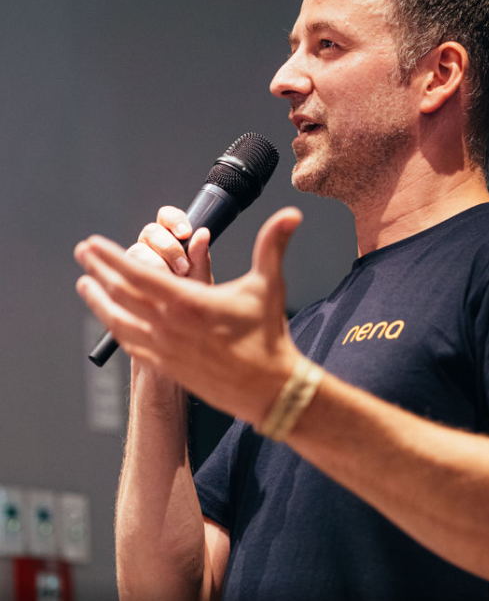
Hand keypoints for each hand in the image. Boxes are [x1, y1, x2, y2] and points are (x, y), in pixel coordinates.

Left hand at [75, 207, 303, 423]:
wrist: (268, 389)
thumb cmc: (267, 336)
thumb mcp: (269, 285)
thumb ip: (273, 245)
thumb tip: (291, 215)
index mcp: (189, 302)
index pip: (138, 273)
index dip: (111, 257)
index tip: (94, 244)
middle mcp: (169, 326)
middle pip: (120, 294)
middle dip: (98, 271)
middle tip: (82, 254)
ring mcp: (164, 348)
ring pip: (118, 321)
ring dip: (98, 300)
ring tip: (85, 285)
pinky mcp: (165, 366)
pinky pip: (130, 344)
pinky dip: (115, 327)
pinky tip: (110, 319)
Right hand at [126, 205, 212, 281]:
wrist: (184, 315)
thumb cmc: (193, 289)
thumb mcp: (200, 272)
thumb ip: (200, 253)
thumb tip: (203, 233)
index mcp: (170, 233)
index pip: (167, 215)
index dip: (175, 220)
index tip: (186, 233)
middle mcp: (151, 241)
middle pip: (151, 231)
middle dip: (169, 248)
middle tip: (183, 268)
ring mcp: (137, 255)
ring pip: (138, 250)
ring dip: (156, 265)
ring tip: (171, 281)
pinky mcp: (126, 272)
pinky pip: (129, 269)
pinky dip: (144, 278)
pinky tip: (157, 288)